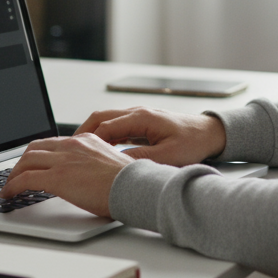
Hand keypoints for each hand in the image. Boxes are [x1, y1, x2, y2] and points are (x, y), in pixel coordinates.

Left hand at [1, 134, 133, 217]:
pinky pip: (26, 178)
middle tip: (16, 175)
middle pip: (35, 148)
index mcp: (85, 141)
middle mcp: (72, 145)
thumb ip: (93, 165)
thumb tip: (86, 178)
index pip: (53, 143)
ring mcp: (64, 160)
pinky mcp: (57, 176)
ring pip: (27, 161)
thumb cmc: (129, 183)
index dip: (39, 154)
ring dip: (14, 174)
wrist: (135, 187)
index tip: (33, 164)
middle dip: (22, 162)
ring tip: (9, 186)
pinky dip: (13, 186)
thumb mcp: (108, 164)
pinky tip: (9, 194)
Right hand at [76, 107, 226, 166]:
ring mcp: (138, 116)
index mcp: (141, 118)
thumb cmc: (194, 141)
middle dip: (81, 134)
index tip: (75, 153)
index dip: (87, 140)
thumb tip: (116, 164)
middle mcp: (137, 113)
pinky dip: (102, 136)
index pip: (104, 126)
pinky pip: (115, 127)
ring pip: (105, 121)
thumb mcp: (168, 155)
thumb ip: (141, 159)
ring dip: (90, 134)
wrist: (210, 133)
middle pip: (99, 118)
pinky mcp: (141, 123)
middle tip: (68, 151)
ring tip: (78, 152)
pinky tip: (97, 151)